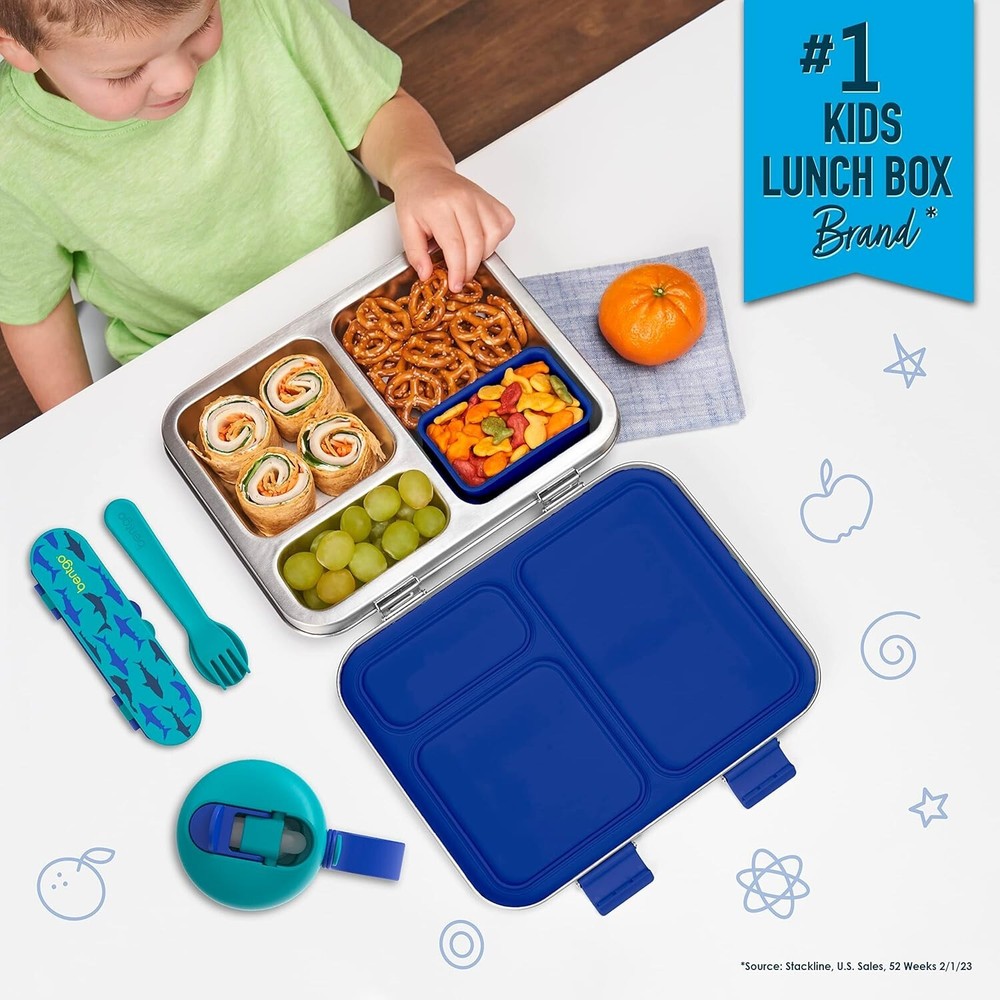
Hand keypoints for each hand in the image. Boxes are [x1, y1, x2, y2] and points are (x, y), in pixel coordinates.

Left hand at [392, 164, 514, 290]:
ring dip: (484, 254)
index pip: (455, 245)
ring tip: (469, 257)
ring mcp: (479, 197)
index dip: (458, 270)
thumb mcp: (405, 225)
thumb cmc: (416, 197)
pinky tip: (481, 240)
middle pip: (476, 244)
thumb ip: (415, 252)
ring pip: (494, 234)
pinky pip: (504, 223)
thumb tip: (427, 274)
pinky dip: (497, 237)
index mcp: (439, 205)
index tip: (455, 284)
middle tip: (460, 278)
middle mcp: (462, 198)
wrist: (425, 171)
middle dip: (470, 268)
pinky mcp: (491, 198)